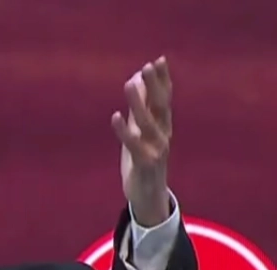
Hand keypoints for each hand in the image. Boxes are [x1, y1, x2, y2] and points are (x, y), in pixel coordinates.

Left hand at [111, 56, 172, 226]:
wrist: (148, 197)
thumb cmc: (142, 161)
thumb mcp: (140, 133)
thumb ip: (139, 110)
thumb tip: (137, 81)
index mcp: (163, 127)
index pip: (165, 99)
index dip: (163, 80)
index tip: (158, 60)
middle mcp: (163, 135)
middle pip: (161, 107)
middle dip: (156, 86)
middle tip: (148, 66)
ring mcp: (156, 150)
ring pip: (148, 123)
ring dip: (139, 102)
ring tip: (130, 82)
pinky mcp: (145, 164)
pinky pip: (134, 145)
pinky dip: (124, 130)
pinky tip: (115, 116)